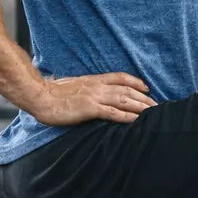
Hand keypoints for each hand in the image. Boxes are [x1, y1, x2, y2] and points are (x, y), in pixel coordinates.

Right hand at [28, 72, 156, 125]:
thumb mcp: (72, 85)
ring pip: (124, 100)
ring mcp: (94, 97)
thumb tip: (88, 93)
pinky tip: (137, 120)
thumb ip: (84, 88)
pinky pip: (113, 112)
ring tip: (153, 113)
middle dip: (144, 98)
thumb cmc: (51, 93)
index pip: (120, 77)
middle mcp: (97, 86)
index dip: (135, 82)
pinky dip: (127, 116)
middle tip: (157, 105)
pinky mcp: (90, 109)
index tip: (146, 88)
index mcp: (93, 80)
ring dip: (140, 106)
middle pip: (127, 90)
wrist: (40, 96)